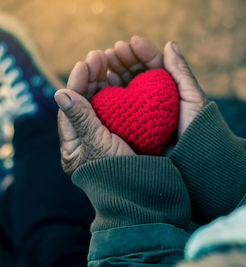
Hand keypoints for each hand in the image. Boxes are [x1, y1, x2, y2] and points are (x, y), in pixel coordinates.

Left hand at [55, 51, 134, 174]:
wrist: (143, 192)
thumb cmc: (118, 174)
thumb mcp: (98, 146)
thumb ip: (81, 119)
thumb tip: (60, 92)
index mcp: (74, 143)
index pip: (71, 107)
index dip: (78, 83)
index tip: (85, 63)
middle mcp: (88, 136)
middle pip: (85, 101)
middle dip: (91, 77)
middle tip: (99, 55)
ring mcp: (106, 133)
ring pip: (101, 102)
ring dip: (104, 80)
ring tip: (109, 59)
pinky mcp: (123, 132)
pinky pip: (118, 108)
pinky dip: (119, 91)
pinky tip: (122, 77)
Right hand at [106, 36, 208, 137]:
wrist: (193, 162)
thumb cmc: (197, 129)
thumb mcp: (193, 98)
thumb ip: (181, 72)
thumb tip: (170, 44)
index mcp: (171, 89)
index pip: (155, 65)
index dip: (144, 52)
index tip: (132, 42)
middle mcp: (156, 99)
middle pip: (137, 73)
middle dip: (124, 59)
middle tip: (112, 51)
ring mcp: (144, 112)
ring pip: (126, 87)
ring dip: (114, 72)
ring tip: (103, 61)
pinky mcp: (133, 125)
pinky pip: (120, 106)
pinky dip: (110, 93)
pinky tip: (102, 83)